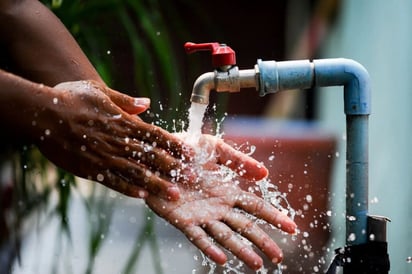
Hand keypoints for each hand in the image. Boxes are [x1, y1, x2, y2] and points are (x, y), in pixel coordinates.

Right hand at [36, 80, 189, 199]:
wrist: (43, 113)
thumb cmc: (72, 98)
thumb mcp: (100, 91)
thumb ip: (126, 100)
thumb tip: (147, 103)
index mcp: (124, 122)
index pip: (156, 135)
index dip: (175, 145)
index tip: (191, 154)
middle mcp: (119, 142)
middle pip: (152, 157)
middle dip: (175, 168)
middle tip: (194, 178)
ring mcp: (105, 157)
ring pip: (137, 173)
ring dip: (157, 185)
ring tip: (174, 195)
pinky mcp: (91, 170)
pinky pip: (113, 182)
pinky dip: (129, 189)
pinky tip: (143, 197)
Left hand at [145, 134, 295, 269]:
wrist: (155, 154)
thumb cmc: (185, 150)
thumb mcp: (214, 149)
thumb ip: (238, 161)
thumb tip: (265, 173)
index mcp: (227, 191)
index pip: (256, 207)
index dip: (274, 217)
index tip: (292, 228)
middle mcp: (218, 207)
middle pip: (245, 227)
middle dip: (263, 241)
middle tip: (279, 257)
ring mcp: (201, 215)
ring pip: (226, 237)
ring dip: (241, 250)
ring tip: (257, 264)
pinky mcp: (182, 220)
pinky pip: (198, 237)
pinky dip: (209, 248)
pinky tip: (221, 258)